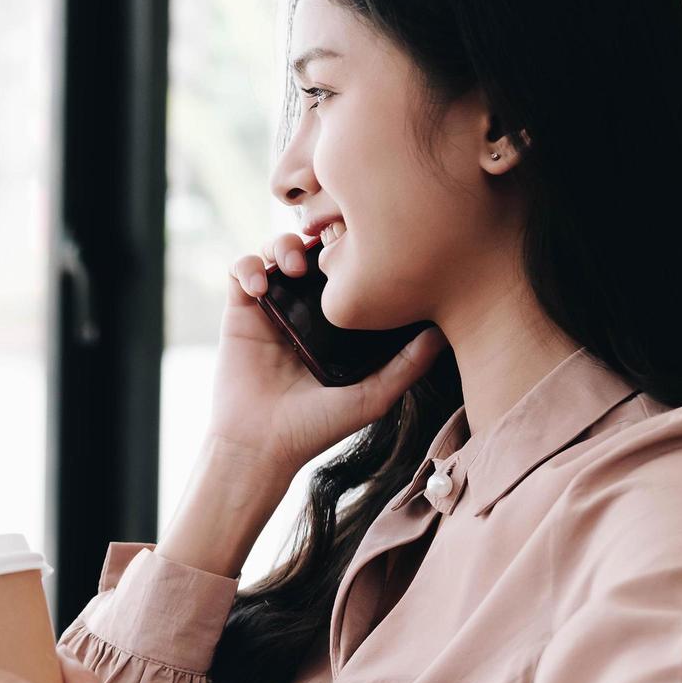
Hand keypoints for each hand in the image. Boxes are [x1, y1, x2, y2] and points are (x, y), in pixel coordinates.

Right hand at [215, 232, 447, 479]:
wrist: (262, 444)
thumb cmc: (315, 427)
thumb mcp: (372, 396)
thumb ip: (407, 366)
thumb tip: (442, 332)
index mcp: (334, 324)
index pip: (345, 271)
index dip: (351, 251)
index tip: (363, 251)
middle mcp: (303, 311)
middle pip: (312, 251)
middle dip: (319, 238)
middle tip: (328, 249)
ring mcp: (271, 309)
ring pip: (275, 252)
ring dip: (284, 245)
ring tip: (293, 266)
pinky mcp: (239, 312)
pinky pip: (240, 270)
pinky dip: (248, 266)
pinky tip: (261, 286)